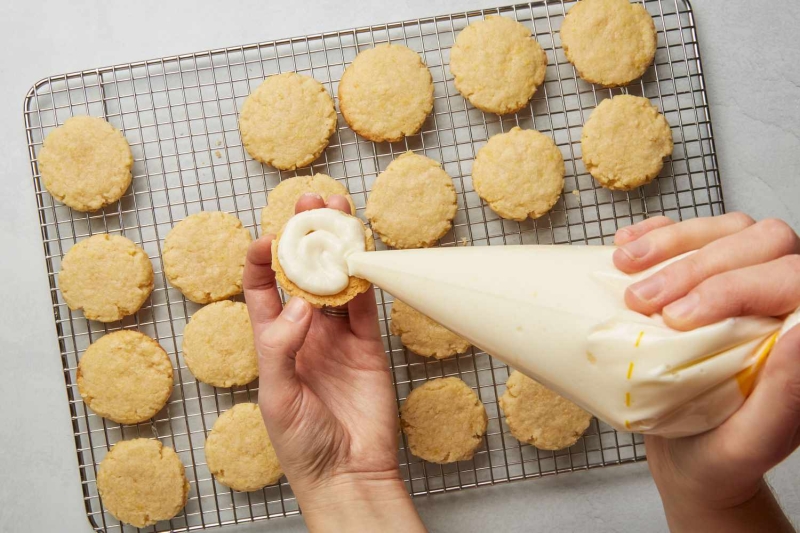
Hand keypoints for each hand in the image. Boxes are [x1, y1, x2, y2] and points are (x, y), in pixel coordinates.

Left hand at [243, 194, 424, 531]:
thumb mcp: (277, 396)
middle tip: (311, 202)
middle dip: (305, 237)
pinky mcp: (367, 344)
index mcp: (272, 341)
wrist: (348, 472)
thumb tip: (300, 303)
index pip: (261, 289)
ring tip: (339, 211)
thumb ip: (282, 347)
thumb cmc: (302, 442)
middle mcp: (304, 331)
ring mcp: (337, 336)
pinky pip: (364, 303)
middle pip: (302, 273)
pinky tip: (361, 252)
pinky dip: (364, 277)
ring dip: (337, 246)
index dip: (261, 259)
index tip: (268, 236)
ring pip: (336, 279)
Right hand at [614, 213, 799, 531]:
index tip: (678, 319)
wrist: (689, 459)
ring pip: (726, 229)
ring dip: (671, 242)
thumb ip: (785, 392)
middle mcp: (783, 302)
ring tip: (623, 267)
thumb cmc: (721, 455)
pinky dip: (656, 234)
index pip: (791, 278)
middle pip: (761, 241)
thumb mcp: (752, 441)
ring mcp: (745, 282)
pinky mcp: (705, 279)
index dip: (736, 286)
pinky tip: (626, 249)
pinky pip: (689, 234)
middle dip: (695, 264)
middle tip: (643, 302)